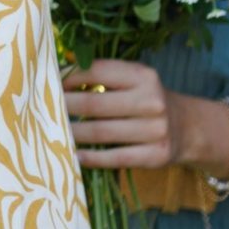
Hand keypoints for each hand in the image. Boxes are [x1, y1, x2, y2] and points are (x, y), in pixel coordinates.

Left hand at [62, 59, 221, 173]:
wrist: (188, 127)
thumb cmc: (148, 100)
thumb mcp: (134, 80)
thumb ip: (103, 75)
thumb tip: (60, 71)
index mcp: (143, 76)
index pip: (98, 72)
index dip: (69, 77)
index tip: (48, 82)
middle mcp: (151, 101)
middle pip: (94, 105)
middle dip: (63, 107)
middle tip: (40, 109)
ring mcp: (155, 130)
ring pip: (101, 133)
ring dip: (72, 133)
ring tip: (51, 131)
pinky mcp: (155, 155)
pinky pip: (115, 157)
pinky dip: (90, 157)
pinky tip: (73, 155)